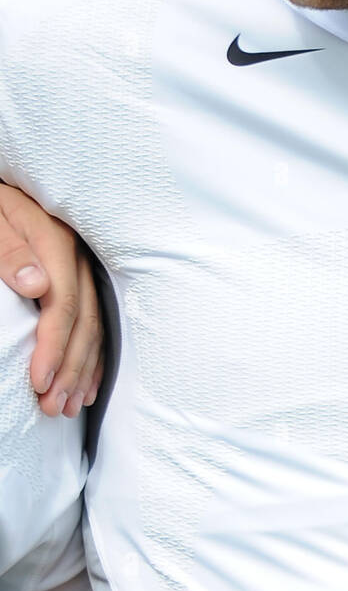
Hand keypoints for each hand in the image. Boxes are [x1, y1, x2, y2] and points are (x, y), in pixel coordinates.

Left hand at [0, 183, 103, 416]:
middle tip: (55, 408)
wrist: (8, 182)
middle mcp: (77, 255)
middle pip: (85, 320)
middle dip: (71, 369)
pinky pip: (96, 317)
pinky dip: (94, 354)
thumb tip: (37, 284)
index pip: (63, 304)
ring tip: (72, 405)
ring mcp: (82, 264)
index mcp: (56, 241)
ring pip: (94, 323)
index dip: (53, 347)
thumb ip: (10, 250)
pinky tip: (91, 381)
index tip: (40, 382)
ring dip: (85, 369)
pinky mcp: (79, 273)